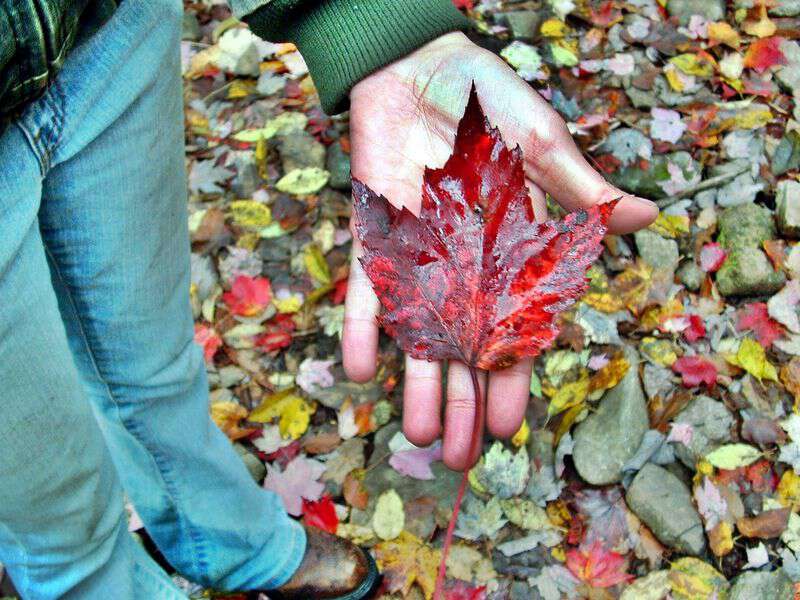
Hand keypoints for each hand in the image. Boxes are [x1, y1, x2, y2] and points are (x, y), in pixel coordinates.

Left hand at [342, 32, 657, 469]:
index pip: (515, 332)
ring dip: (416, 386)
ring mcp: (418, 262)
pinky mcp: (376, 243)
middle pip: (464, 352)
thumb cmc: (488, 103)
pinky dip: (363, 329)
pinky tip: (363, 371)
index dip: (510, 381)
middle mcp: (464, 272)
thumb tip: (643, 215)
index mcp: (511, 258)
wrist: (420, 69)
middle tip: (459, 459)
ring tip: (418, 436)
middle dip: (463, 405)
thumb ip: (578, 186)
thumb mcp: (539, 143)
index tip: (508, 428)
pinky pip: (368, 295)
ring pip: (417, 337)